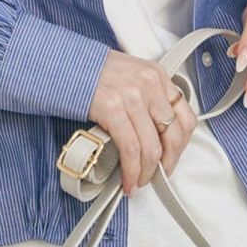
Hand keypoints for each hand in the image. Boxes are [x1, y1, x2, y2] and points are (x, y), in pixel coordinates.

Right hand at [87, 50, 199, 195]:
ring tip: (137, 182)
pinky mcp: (112, 109)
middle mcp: (149, 84)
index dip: (181, 146)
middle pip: (173, 135)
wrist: (61, 64)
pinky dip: (131, 170)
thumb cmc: (91, 73)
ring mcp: (132, 96)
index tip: (171, 158)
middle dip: (166, 164)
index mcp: (157, 76)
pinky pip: (130, 149)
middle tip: (157, 176)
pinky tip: (127, 179)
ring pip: (152, 147)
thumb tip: (152, 135)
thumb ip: (147, 99)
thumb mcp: (130, 77)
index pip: (185, 117)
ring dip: (146, 172)